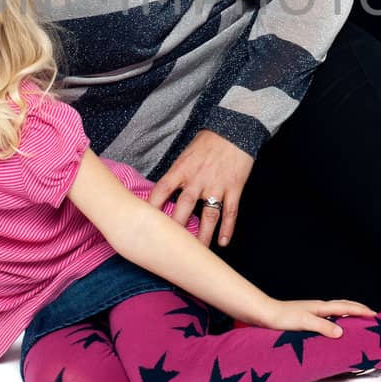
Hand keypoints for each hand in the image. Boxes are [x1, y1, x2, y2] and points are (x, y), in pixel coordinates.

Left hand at [147, 130, 253, 248]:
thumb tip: (163, 194)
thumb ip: (177, 174)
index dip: (152, 207)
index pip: (162, 191)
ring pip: (208, 216)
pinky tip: (222, 242)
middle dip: (176, 229)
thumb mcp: (186, 154)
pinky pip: (230, 212)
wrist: (236, 129)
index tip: (144, 222)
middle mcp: (197, 179)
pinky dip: (227, 229)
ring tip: (197, 252)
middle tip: (169, 246)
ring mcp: (217, 185)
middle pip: (183, 209)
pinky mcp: (234, 188)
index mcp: (182, 169)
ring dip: (203, 236)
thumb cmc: (209, 141)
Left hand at [260, 299, 378, 337]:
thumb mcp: (304, 322)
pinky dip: (338, 320)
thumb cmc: (281, 317)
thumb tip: (341, 332)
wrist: (264, 314)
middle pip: (344, 306)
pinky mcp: (307, 318)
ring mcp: (313, 311)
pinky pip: (329, 317)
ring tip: (359, 322)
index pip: (347, 307)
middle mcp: (319, 307)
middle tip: (372, 316)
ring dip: (350, 314)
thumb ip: (322, 326)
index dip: (362, 311)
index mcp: (321, 307)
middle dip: (359, 310)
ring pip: (337, 311)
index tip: (376, 315)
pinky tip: (336, 328)